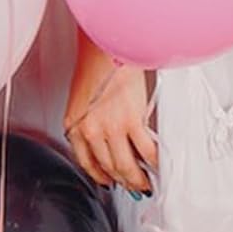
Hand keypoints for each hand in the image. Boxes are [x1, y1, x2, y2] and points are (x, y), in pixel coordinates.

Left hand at [63, 32, 156, 195]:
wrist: (107, 45)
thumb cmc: (96, 63)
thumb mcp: (82, 98)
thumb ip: (89, 121)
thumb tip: (107, 142)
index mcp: (74, 125)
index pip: (86, 162)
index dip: (100, 176)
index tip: (109, 181)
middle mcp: (90, 130)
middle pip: (109, 168)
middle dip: (123, 181)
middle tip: (134, 186)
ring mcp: (110, 128)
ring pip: (126, 167)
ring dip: (138, 179)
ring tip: (147, 182)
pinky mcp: (131, 121)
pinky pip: (146, 152)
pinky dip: (154, 163)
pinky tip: (158, 165)